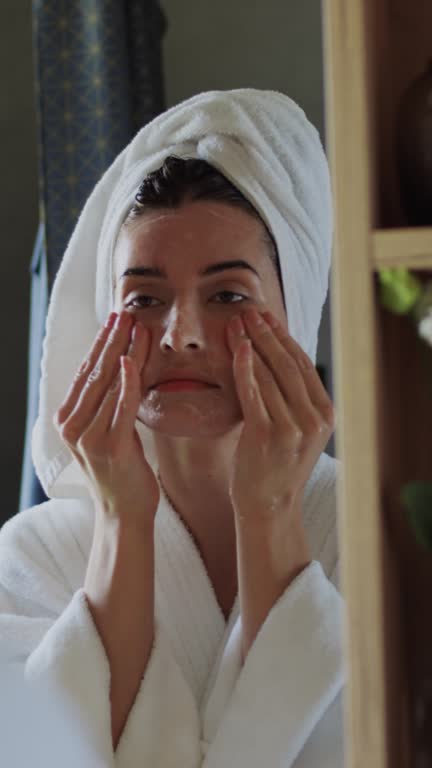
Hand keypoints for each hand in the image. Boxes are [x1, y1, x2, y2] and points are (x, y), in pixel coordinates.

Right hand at [54, 310, 159, 524]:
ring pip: (109, 384)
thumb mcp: (106, 430)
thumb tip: (117, 365)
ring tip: (138, 328)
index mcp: (68, 420)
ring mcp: (89, 438)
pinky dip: (128, 380)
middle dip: (111, 340)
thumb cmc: (122, 469)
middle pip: (94, 373)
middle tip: (125, 313)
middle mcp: (72, 427)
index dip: (100, 343)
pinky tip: (133, 359)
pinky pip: (122, 405)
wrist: (125, 511)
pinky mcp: (111, 447)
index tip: (114, 319)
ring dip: (125, 352)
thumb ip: (106, 402)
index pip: (84, 372)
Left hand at [226, 307, 335, 524]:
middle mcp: (314, 418)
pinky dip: (246, 367)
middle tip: (249, 311)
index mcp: (325, 414)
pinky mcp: (268, 435)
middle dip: (267, 334)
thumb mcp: (296, 430)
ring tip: (237, 323)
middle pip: (288, 364)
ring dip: (253, 344)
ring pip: (271, 375)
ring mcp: (293, 427)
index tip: (267, 317)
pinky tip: (239, 348)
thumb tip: (274, 359)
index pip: (303, 365)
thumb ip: (292, 399)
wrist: (268, 505)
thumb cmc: (275, 465)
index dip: (284, 338)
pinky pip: (254, 393)